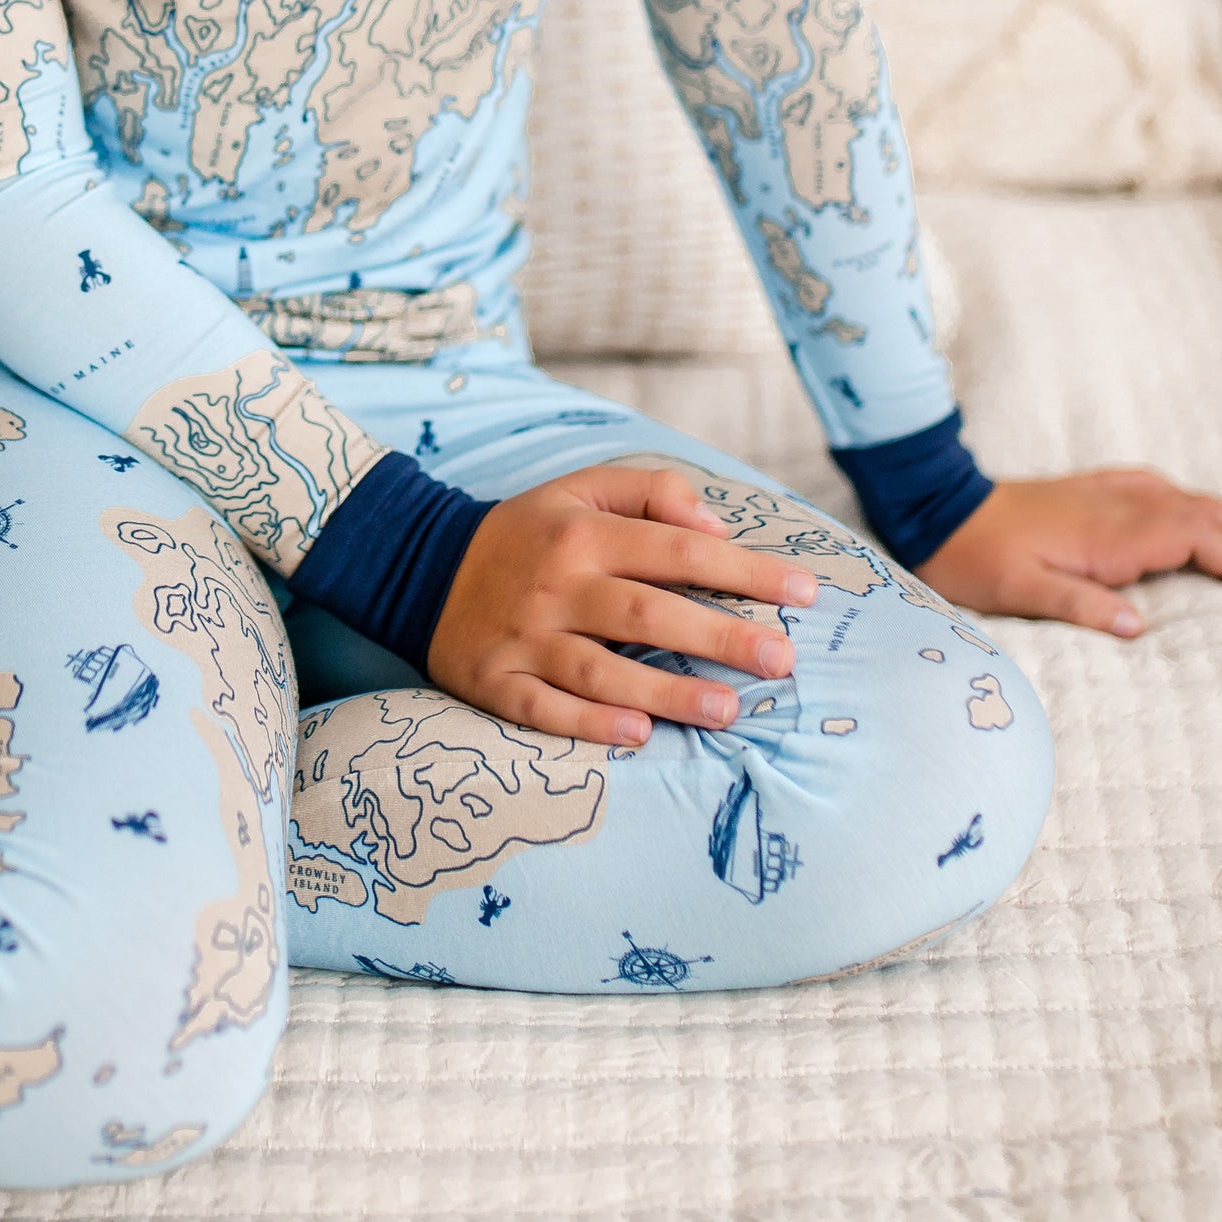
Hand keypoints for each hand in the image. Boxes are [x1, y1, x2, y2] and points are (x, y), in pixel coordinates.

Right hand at [426, 460, 819, 746]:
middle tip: (783, 661)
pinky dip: (591, 724)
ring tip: (730, 710)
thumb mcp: (581, 487)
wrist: (419, 566)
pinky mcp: (496, 684)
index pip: (678, 551)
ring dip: (669, 692)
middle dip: (721, 637)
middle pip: (648, 613)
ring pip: (603, 670)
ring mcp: (525, 639)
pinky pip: (547, 710)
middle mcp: (557, 585)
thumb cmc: (527, 532)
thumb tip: (718, 530)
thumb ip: (653, 493)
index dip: (744, 571)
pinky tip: (639, 733)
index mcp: (583, 533)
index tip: (803, 593)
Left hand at [916, 469, 1221, 635]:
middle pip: (1200, 512)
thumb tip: (1138, 628)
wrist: (938, 510)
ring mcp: (1103, 492)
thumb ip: (1080, 606)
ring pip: (1183, 498)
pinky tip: (1198, 511)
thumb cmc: (977, 559)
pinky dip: (1189, 500)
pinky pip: (1154, 487)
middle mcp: (1114, 505)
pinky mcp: (1090, 488)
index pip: (1191, 538)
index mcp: (1107, 533)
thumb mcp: (1021, 592)